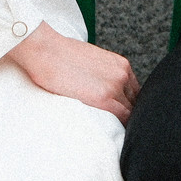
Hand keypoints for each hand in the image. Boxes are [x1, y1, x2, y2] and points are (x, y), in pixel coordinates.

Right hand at [6, 22, 140, 121]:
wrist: (46, 50)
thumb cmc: (61, 55)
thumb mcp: (92, 60)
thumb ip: (104, 75)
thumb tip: (102, 89)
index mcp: (121, 64)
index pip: (134, 92)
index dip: (129, 104)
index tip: (122, 113)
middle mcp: (122, 74)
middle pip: (134, 102)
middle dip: (127, 113)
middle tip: (117, 124)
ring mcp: (115, 87)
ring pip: (129, 112)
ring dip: (123, 120)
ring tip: (113, 129)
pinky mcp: (103, 99)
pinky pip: (121, 118)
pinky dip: (119, 125)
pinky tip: (110, 129)